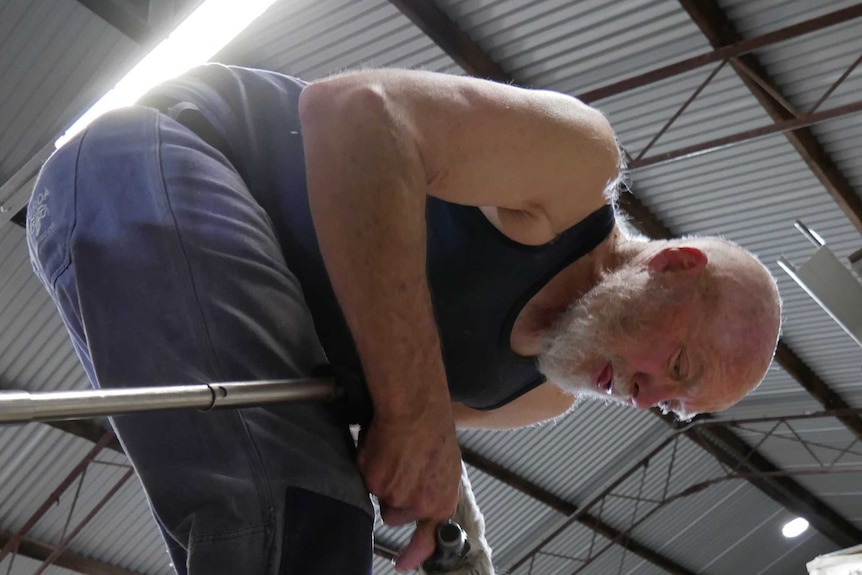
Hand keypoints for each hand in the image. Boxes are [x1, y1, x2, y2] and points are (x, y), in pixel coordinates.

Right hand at [358, 400, 460, 571]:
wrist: (415, 408)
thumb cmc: (433, 430)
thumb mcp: (446, 466)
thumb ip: (433, 490)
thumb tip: (421, 498)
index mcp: (440, 500)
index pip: (427, 539)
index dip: (413, 554)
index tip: (402, 564)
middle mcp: (417, 503)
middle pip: (394, 515)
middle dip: (393, 496)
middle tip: (401, 468)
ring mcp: (393, 494)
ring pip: (378, 496)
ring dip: (380, 480)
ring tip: (393, 453)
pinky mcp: (372, 481)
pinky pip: (363, 478)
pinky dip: (368, 464)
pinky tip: (381, 446)